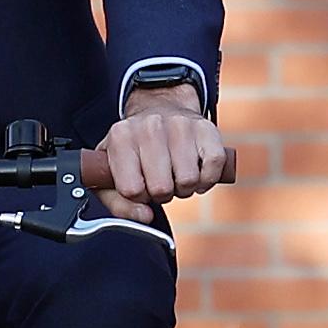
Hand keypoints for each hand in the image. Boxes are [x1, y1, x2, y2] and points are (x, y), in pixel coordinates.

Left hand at [90, 82, 229, 221]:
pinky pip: (213, 167)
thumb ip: (120, 204)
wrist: (161, 111)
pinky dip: (207, 178)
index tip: (140, 184)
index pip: (131, 190)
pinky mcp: (206, 128)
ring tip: (176, 173)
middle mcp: (150, 125)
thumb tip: (144, 216)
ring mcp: (180, 124)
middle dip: (162, 193)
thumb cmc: (136, 150)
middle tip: (161, 179)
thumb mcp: (113, 175)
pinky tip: (196, 170)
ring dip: (184, 187)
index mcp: (121, 137)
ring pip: (188, 180)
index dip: (139, 196)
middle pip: (161, 188)